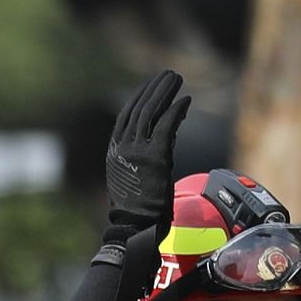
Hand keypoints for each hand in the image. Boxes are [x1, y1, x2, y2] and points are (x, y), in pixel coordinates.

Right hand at [101, 68, 190, 240]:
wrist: (135, 225)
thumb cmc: (139, 207)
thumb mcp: (135, 175)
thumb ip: (147, 152)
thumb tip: (169, 130)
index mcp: (114, 152)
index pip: (126, 116)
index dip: (140, 97)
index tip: (153, 85)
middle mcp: (122, 148)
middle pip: (138, 109)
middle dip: (154, 89)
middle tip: (170, 75)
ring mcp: (136, 152)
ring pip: (151, 113)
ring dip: (165, 93)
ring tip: (178, 80)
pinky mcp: (154, 158)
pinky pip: (165, 127)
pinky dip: (175, 111)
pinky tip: (185, 101)